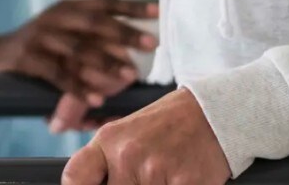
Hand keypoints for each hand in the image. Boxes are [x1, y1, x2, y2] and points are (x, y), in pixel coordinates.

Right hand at [0, 0, 157, 105]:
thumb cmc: (40, 46)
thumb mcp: (63, 31)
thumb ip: (92, 36)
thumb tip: (132, 54)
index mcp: (67, 7)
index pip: (104, 3)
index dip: (131, 7)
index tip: (156, 13)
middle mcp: (55, 17)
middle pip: (95, 23)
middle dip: (125, 33)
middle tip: (152, 45)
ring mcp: (40, 37)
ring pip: (79, 50)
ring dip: (107, 63)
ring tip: (130, 76)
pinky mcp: (28, 58)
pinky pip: (58, 75)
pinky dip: (79, 88)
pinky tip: (97, 99)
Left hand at [62, 88, 229, 184]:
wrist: (213, 111)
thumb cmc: (169, 124)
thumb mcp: (128, 133)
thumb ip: (108, 161)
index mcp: (110, 140)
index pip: (75, 176)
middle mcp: (128, 155)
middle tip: (143, 178)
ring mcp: (156, 171)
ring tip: (164, 176)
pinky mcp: (185, 184)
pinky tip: (180, 179)